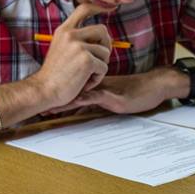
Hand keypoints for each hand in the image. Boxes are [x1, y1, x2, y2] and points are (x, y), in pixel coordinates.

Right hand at [30, 3, 111, 109]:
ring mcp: (79, 46)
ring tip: (86, 76)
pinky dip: (97, 78)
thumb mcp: (60, 49)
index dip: (99, 7)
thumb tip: (100, 36)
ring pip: (105, 52)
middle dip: (106, 45)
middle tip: (100, 60)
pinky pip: (104, 67)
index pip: (84, 9)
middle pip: (102, 30)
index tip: (110, 8)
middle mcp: (71, 35)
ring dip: (100, 66)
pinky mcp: (87, 60)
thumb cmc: (54, 75)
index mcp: (64, 30)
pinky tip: (85, 83)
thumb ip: (75, 40)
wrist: (43, 90)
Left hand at [48, 68, 180, 114]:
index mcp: (97, 83)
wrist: (156, 86)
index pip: (75, 86)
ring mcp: (104, 90)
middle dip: (55, 98)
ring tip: (47, 110)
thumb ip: (100, 98)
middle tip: (38, 107)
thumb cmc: (138, 91)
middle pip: (72, 89)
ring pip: (78, 93)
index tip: (44, 99)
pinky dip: (80, 100)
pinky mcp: (112, 97)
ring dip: (63, 101)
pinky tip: (70, 103)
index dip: (60, 92)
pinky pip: (93, 97)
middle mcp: (97, 85)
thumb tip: (85, 106)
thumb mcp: (116, 95)